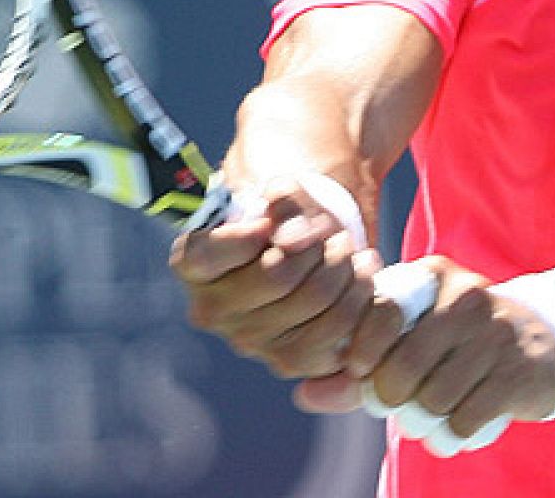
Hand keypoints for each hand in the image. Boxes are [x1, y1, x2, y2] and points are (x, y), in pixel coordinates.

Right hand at [169, 178, 380, 378]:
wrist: (311, 250)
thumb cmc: (286, 217)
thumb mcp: (282, 192)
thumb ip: (285, 203)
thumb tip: (292, 241)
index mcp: (192, 264)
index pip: (209, 254)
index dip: (248, 233)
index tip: (270, 222)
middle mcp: (211, 310)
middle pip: (277, 275)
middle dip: (317, 246)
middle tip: (333, 233)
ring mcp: (248, 341)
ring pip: (313, 303)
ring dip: (345, 270)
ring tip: (351, 252)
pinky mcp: (289, 361)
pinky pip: (336, 338)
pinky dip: (360, 302)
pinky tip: (362, 280)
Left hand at [303, 257, 554, 454]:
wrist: (535, 347)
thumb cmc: (452, 344)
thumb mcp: (406, 340)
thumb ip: (354, 367)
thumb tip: (304, 393)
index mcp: (430, 277)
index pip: (380, 311)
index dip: (362, 351)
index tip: (362, 371)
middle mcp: (465, 296)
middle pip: (402, 367)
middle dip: (391, 397)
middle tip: (397, 402)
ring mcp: (495, 333)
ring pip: (433, 398)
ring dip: (423, 421)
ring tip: (427, 416)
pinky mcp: (517, 372)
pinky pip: (465, 419)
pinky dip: (452, 435)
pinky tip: (455, 426)